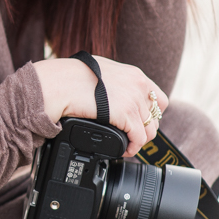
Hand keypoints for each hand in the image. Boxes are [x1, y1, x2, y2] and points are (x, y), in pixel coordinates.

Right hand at [33, 56, 168, 156]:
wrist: (60, 83)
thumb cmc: (71, 76)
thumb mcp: (100, 69)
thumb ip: (115, 80)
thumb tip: (113, 91)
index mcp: (134, 74)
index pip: (158, 98)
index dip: (149, 113)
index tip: (139, 120)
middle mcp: (139, 85)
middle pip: (155, 117)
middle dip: (144, 128)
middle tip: (131, 134)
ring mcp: (134, 99)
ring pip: (149, 130)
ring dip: (138, 140)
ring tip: (127, 144)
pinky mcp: (127, 114)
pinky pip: (138, 138)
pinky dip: (132, 147)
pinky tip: (124, 149)